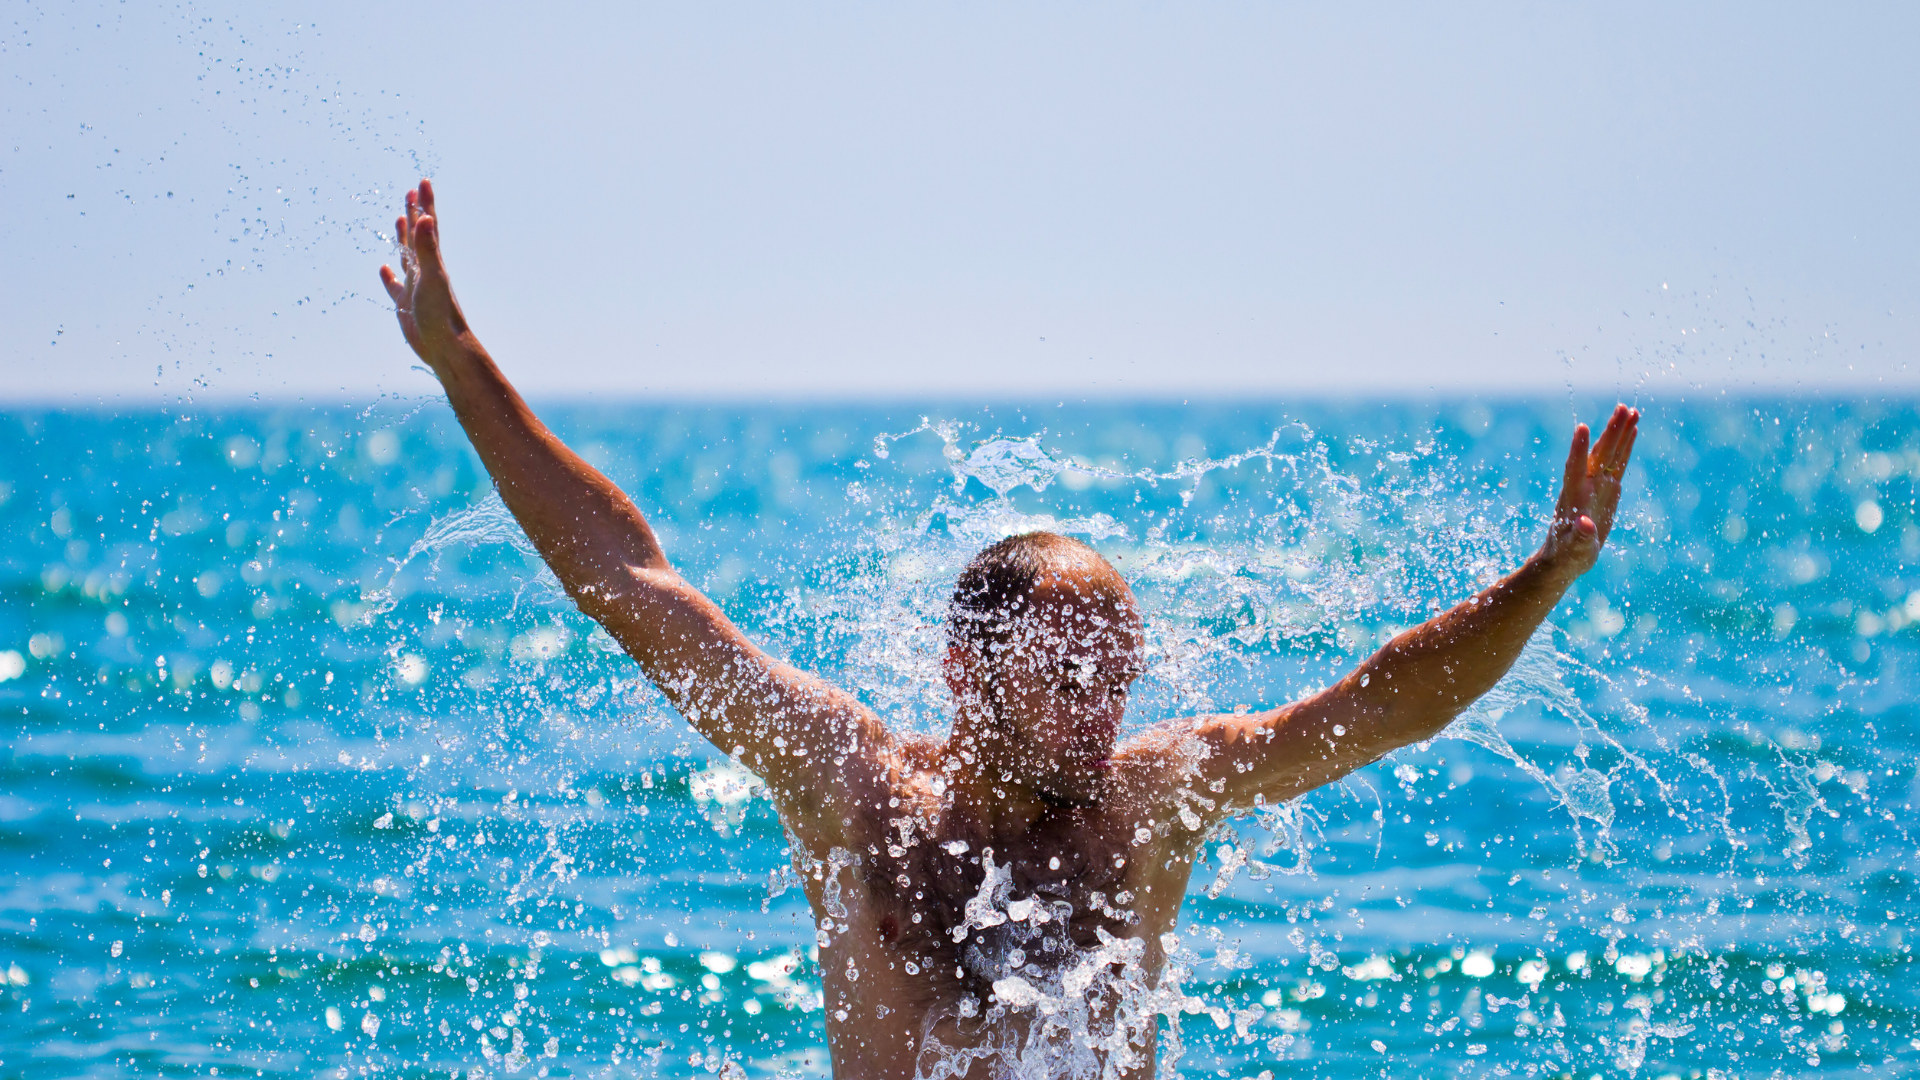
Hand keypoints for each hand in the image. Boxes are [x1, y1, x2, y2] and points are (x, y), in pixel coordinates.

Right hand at [378, 178, 469, 369]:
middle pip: (418, 235)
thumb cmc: (440, 314)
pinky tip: (385, 269)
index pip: (428, 225)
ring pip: (407, 256)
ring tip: (399, 220)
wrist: (444, 347)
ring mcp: (414, 286)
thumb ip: (428, 248)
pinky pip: (395, 285)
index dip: (425, 204)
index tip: (422, 182)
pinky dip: (389, 276)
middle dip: (415, 213)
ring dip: (403, 237)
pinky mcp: (405, 305)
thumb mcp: (431, 277)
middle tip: (411, 191)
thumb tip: (427, 217)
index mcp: (431, 261)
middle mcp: (423, 270)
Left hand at [1539, 404, 1638, 575]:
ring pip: (1610, 453)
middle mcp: (1584, 485)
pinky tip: (1633, 429)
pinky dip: (1626, 446)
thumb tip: (1586, 524)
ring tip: (1630, 409)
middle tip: (1623, 407)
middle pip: (1598, 453)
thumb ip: (1581, 537)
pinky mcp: (1608, 489)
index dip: (1578, 449)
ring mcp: (1596, 484)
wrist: (1567, 556)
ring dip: (1619, 432)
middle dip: (1610, 431)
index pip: (1574, 468)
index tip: (1582, 427)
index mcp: (1574, 497)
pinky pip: (1618, 463)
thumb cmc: (1567, 555)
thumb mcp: (1575, 549)